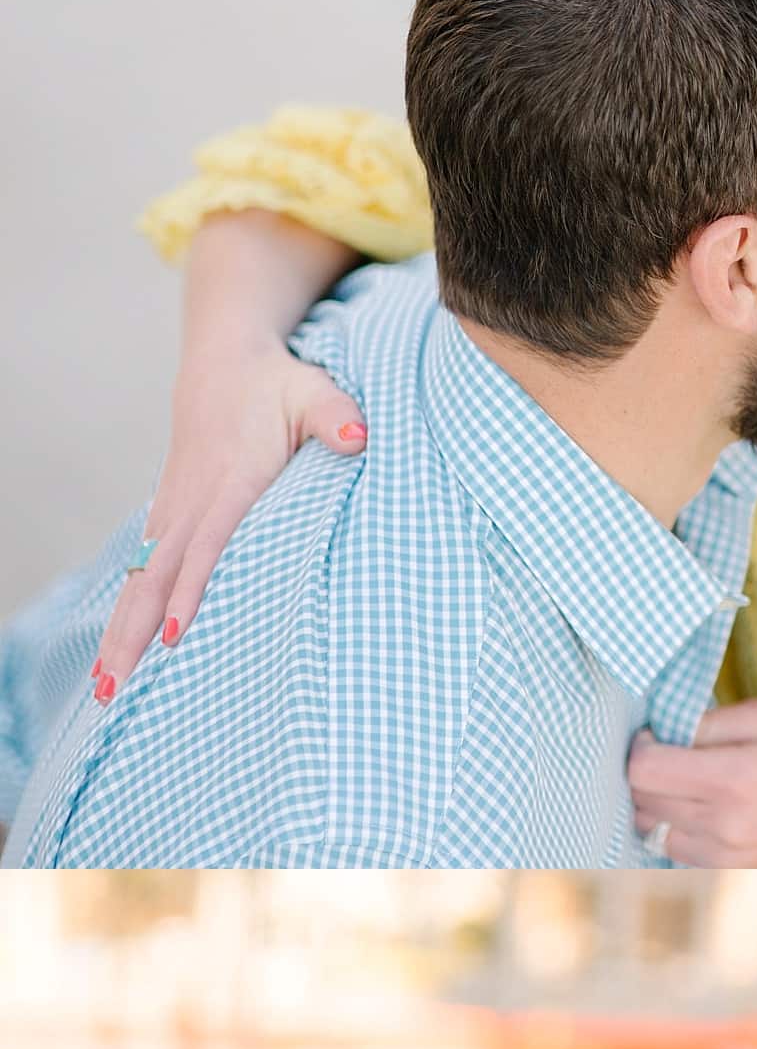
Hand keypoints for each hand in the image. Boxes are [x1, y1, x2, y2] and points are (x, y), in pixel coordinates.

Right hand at [92, 342, 366, 695]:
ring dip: (121, 631)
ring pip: (140, 580)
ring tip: (106, 686)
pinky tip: (117, 651)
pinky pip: (141, 571)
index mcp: (230, 481)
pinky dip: (127, 610)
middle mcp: (192, 501)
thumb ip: (336, 416)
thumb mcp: (315, 391)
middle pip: (156, 576)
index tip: (178, 635)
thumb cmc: (278, 385)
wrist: (225, 362)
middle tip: (115, 685)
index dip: (191, 590)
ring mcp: (173, 510)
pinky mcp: (167, 516)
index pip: (207, 544)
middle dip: (134, 631)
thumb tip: (358, 438)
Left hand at [629, 699, 756, 866]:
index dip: (639, 746)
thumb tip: (674, 728)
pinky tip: (705, 807)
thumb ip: (719, 721)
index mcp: (732, 779)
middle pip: (642, 799)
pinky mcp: (729, 869)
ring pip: (653, 827)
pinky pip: (676, 848)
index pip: (643, 770)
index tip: (656, 733)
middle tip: (672, 750)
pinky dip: (677, 826)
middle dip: (646, 770)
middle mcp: (721, 824)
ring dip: (659, 801)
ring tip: (689, 780)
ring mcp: (723, 853)